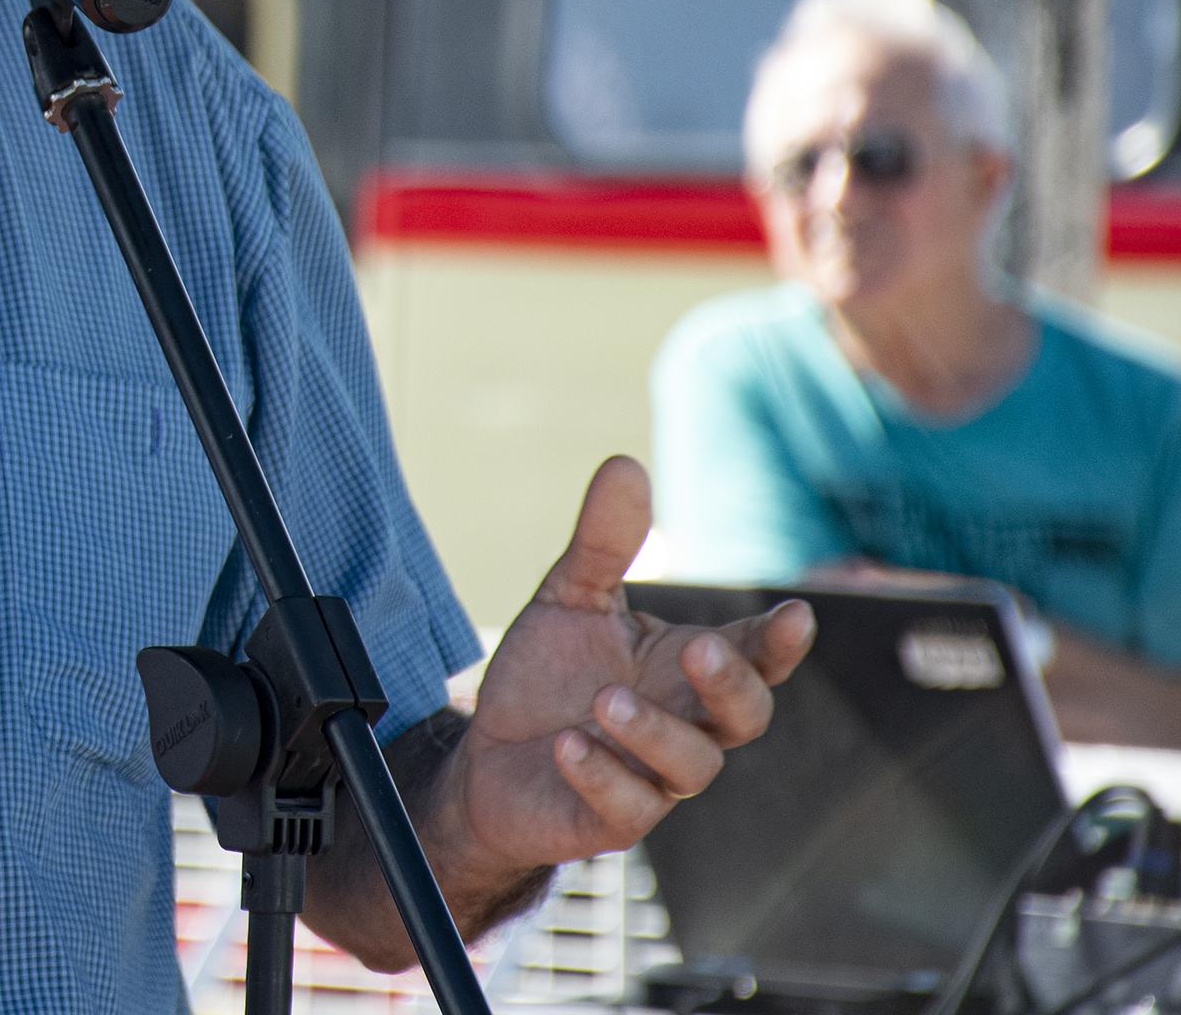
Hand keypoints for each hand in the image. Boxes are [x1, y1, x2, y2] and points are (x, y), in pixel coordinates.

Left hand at [431, 457, 813, 881]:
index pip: (753, 654)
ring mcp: (654, 777)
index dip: (778, 640)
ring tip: (603, 699)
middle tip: (698, 648)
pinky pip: (628, 808)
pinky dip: (602, 775)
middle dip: (731, 683)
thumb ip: (602, 543)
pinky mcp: (612, 819)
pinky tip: (567, 745)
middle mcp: (685, 723)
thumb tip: (624, 463)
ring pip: (691, 765)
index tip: (794, 615)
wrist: (488, 755)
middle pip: (745, 715)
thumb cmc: (549, 676)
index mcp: (687, 668)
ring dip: (654, 731)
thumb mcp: (571, 598)